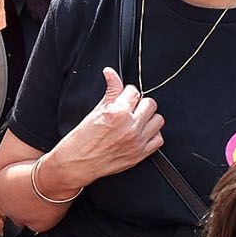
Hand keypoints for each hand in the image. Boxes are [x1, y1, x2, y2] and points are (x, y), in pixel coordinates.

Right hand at [48, 67, 166, 189]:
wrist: (76, 163)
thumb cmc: (81, 139)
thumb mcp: (95, 110)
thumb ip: (110, 90)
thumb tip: (111, 73)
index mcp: (118, 113)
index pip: (134, 91)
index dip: (127, 93)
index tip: (123, 97)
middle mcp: (130, 127)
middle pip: (150, 104)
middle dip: (140, 104)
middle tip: (130, 109)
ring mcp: (136, 142)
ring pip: (158, 120)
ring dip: (148, 118)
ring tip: (137, 121)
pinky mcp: (139, 155)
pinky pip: (158, 139)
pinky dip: (152, 135)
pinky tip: (141, 133)